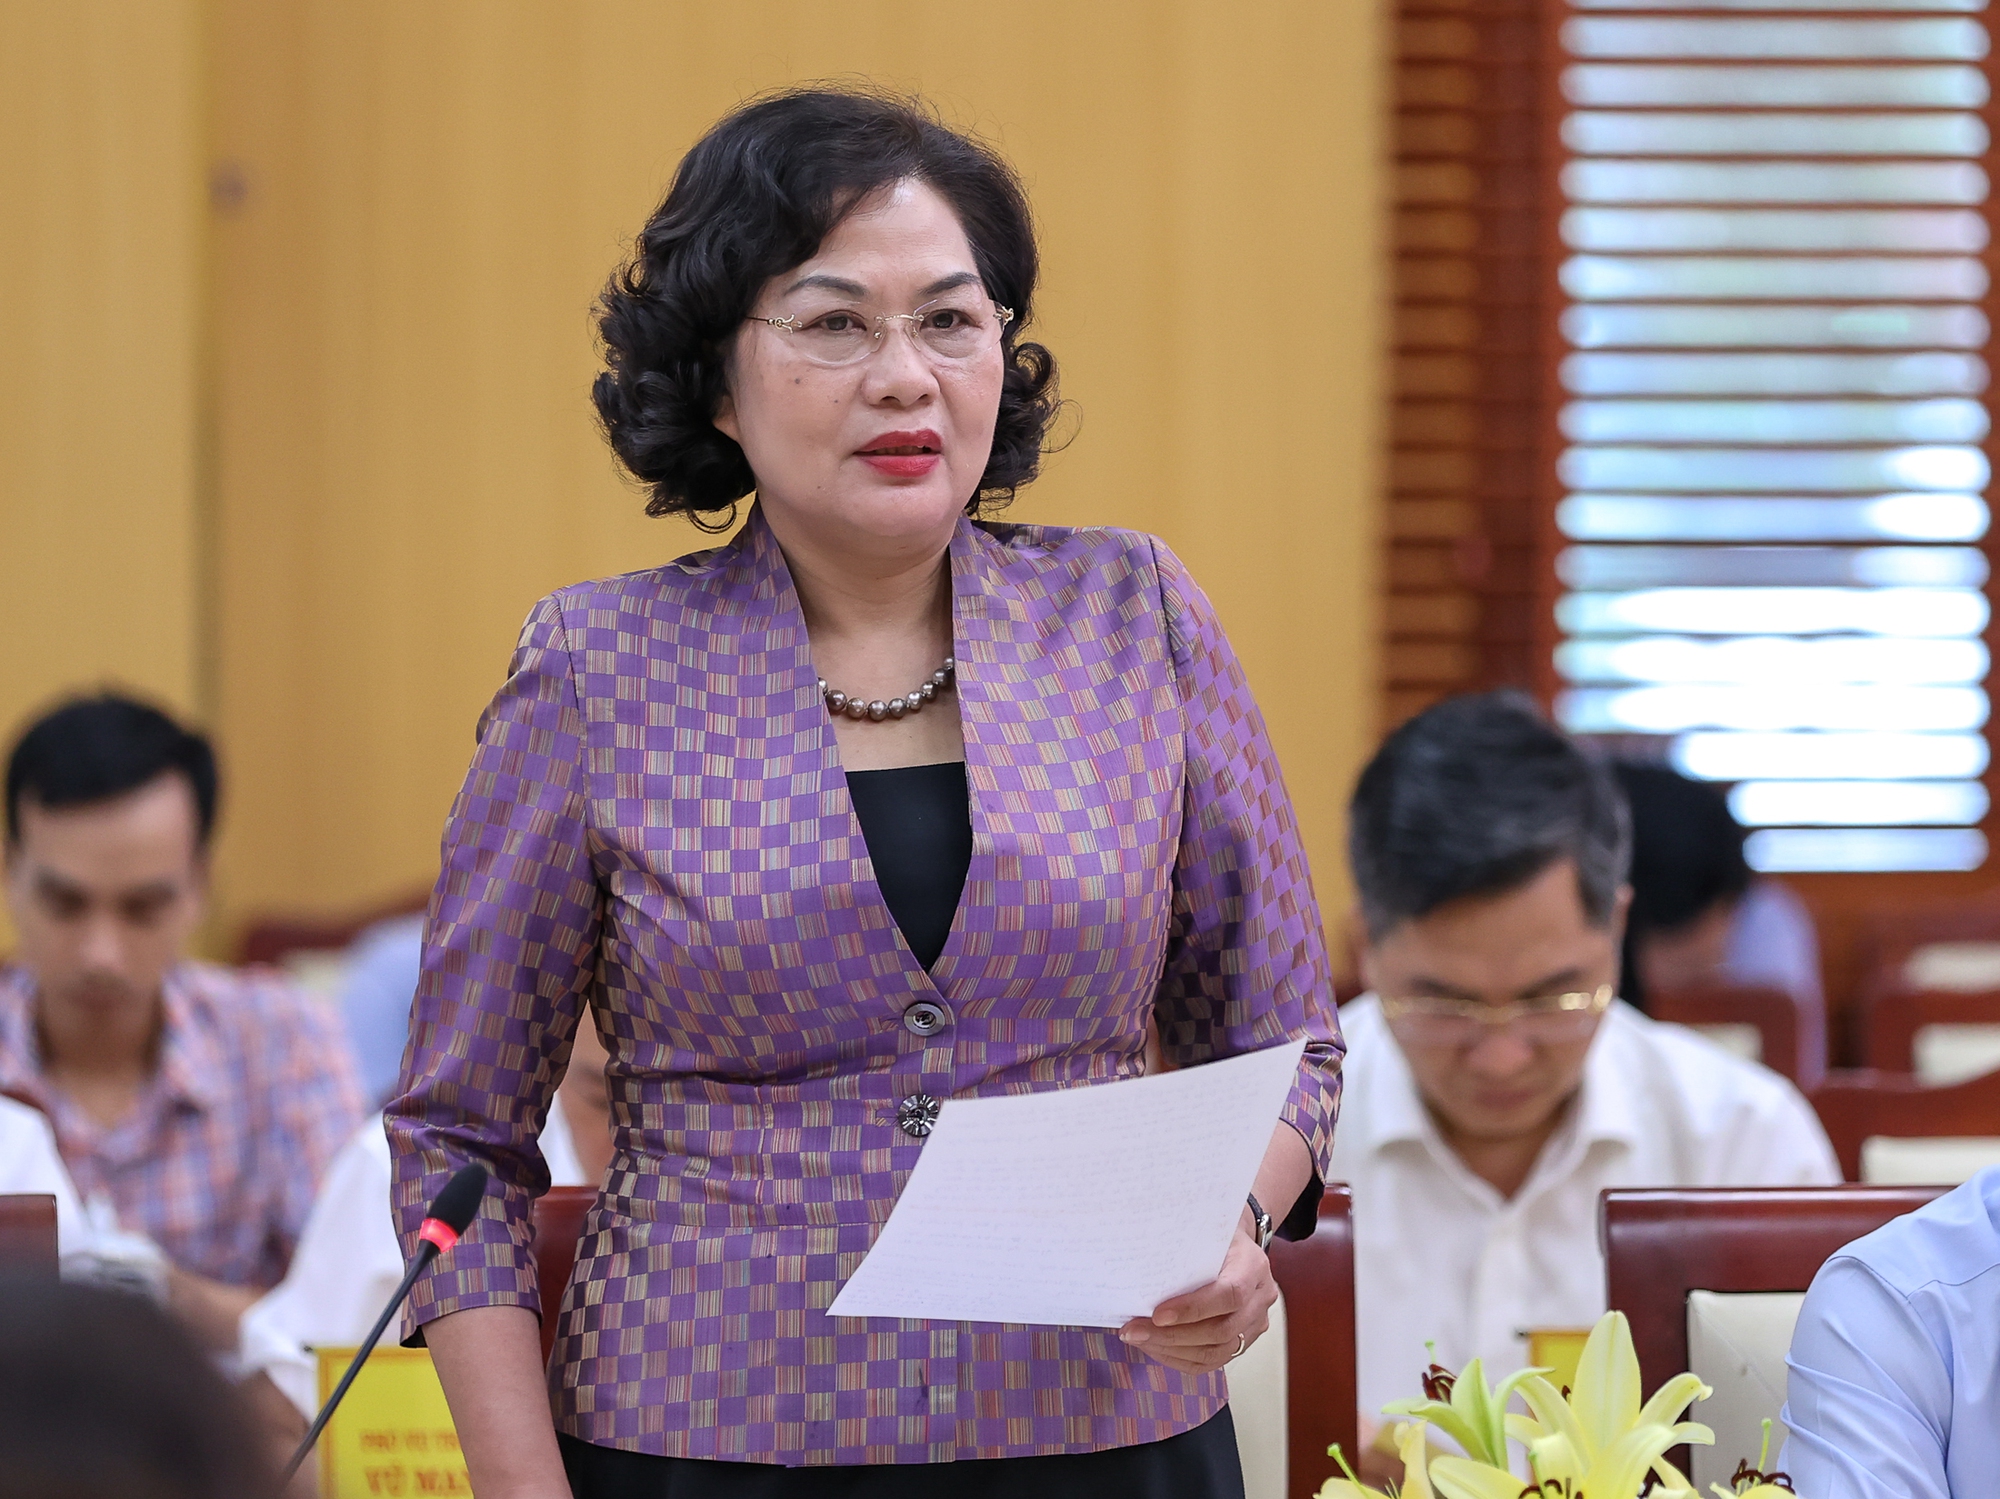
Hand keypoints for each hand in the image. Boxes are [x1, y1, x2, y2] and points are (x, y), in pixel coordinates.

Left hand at [1117, 1224, 1274, 1374]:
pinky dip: (1180, 1358)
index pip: (1229, 1294)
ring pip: (1217, 1353)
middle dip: (1172, 1335)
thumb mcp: (1203, 1229)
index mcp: (1253, 1265)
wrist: (1237, 1246)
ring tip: (1138, 1339)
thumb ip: (1183, 1246)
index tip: (1157, 1315)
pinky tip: (1154, 1347)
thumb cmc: (1215, 1235)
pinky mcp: (1244, 1341)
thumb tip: (1139, 1267)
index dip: (1193, 1309)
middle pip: (1221, 1331)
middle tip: (1133, 1331)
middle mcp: (1260, 1298)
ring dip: (1172, 1350)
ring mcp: (1255, 1323)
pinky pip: (1213, 1362)